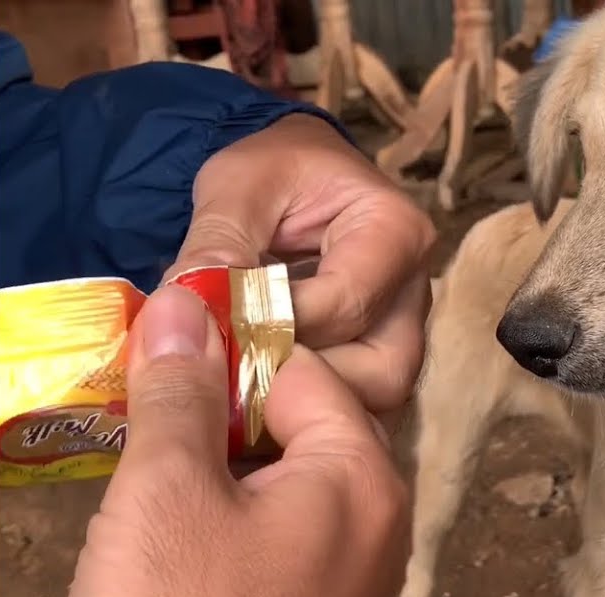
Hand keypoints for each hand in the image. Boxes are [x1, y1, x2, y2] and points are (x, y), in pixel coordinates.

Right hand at [60, 285, 409, 596]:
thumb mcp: (166, 497)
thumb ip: (179, 396)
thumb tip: (184, 307)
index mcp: (362, 475)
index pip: (303, 370)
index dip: (228, 354)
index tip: (161, 354)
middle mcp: (377, 519)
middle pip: (301, 423)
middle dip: (221, 415)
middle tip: (145, 421)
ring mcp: (353, 573)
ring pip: (284, 480)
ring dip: (217, 469)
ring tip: (150, 479)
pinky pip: (281, 534)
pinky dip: (229, 520)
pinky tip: (174, 538)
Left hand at [164, 112, 434, 416]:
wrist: (295, 176)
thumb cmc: (273, 169)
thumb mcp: (235, 185)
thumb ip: (218, 242)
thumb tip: (189, 306)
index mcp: (396, 231)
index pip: (345, 306)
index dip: (274, 329)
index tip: (211, 332)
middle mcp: (416, 291)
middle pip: (382, 371)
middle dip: (302, 388)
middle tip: (229, 380)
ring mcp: (406, 332)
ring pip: (379, 401)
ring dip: (307, 411)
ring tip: (239, 398)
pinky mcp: (385, 360)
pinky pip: (362, 407)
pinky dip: (311, 418)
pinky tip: (258, 408)